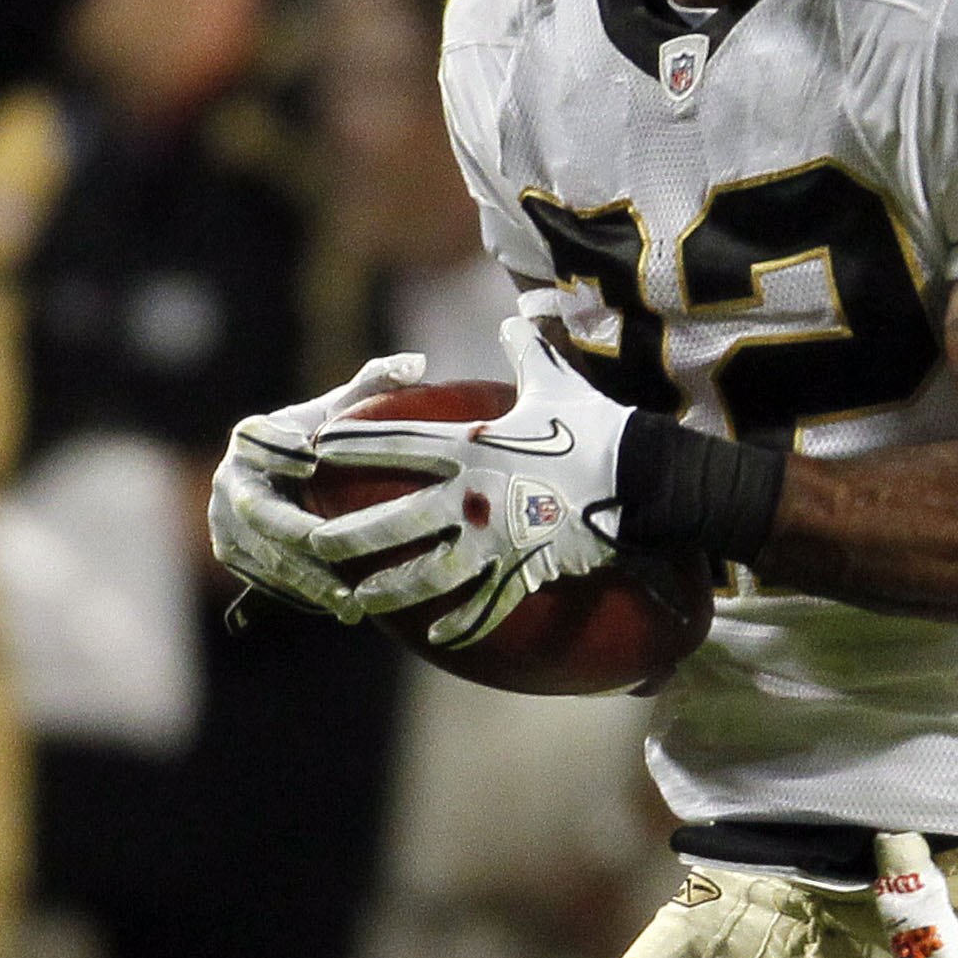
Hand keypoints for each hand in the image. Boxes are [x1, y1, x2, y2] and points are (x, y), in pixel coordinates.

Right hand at [210, 351, 431, 614]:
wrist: (293, 486)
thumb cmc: (328, 442)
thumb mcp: (346, 410)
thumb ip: (376, 384)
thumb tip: (417, 361)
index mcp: (252, 438)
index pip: (258, 439)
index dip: (278, 447)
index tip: (310, 458)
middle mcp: (230, 480)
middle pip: (258, 511)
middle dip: (295, 534)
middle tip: (330, 546)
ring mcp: (224, 523)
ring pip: (261, 556)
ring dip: (303, 580)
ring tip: (349, 600)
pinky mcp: (233, 557)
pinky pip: (264, 582)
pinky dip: (301, 596)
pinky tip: (343, 607)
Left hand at [303, 312, 637, 647]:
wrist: (640, 478)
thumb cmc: (594, 427)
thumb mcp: (554, 382)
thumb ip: (524, 351)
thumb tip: (514, 320)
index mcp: (470, 446)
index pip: (396, 444)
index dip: (353, 446)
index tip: (318, 449)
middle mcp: (470, 496)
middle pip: (394, 520)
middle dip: (352, 535)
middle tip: (318, 545)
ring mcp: (494, 539)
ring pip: (427, 574)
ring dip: (389, 591)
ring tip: (359, 602)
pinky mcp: (523, 571)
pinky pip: (484, 606)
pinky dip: (460, 624)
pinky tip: (436, 637)